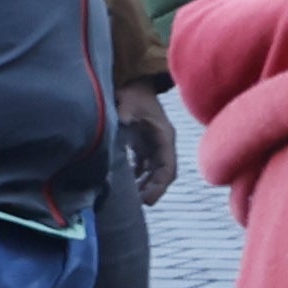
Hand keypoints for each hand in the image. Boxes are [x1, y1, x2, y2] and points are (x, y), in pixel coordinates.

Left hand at [119, 89, 180, 206]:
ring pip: (154, 172)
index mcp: (164, 137)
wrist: (136, 82)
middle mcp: (162, 145)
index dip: (159, 186)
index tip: (146, 200)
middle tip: (135, 206)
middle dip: (152, 190)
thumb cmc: (134, 93)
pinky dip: (137, 177)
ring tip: (129, 200)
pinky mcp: (143, 145)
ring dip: (144, 186)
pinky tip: (124, 185)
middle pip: (162, 174)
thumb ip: (124, 114)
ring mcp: (153, 145)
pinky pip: (144, 166)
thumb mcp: (129, 102)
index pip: (168, 168)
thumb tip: (120, 123)